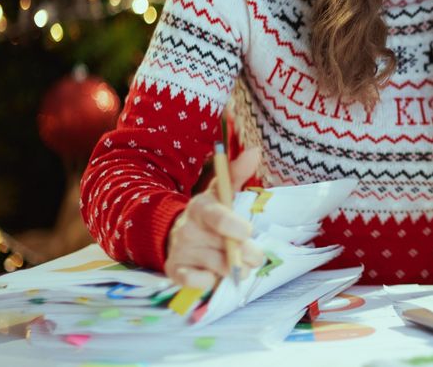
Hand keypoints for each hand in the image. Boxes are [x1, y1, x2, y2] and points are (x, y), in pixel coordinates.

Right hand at [164, 147, 264, 287]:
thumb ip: (237, 173)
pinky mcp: (175, 271)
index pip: (215, 215)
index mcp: (201, 207)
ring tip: (240, 265)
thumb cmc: (211, 214)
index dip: (231, 224)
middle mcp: (188, 229)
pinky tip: (214, 274)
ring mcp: (181, 251)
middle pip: (222, 246)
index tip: (247, 232)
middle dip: (246, 254)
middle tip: (256, 256)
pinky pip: (198, 282)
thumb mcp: (221, 193)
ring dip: (235, 269)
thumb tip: (254, 150)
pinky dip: (211, 282)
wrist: (178, 235)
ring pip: (217, 266)